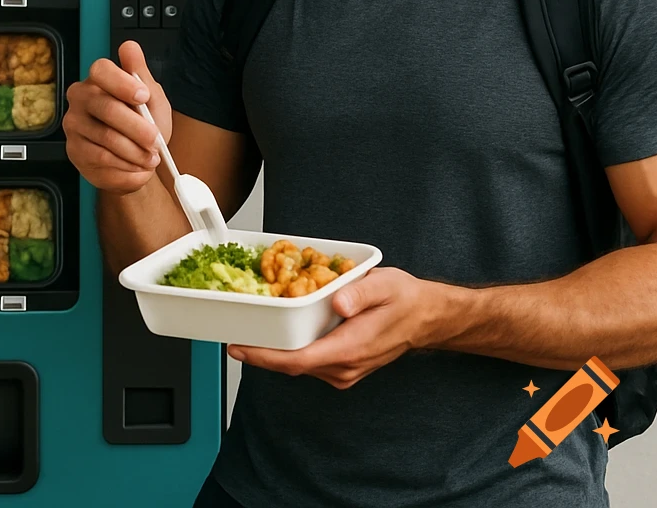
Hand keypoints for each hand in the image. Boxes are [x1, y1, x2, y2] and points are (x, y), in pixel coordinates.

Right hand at [63, 40, 172, 193]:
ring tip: (150, 157)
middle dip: (137, 127)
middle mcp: (80, 98)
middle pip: (106, 108)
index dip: (122, 83)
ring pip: (106, 138)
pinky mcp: (74, 151)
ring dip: (134, 151)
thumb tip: (129, 48)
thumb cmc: (143, 124)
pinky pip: (101, 159)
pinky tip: (136, 167)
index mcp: (99, 79)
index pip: (101, 70)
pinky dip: (125, 166)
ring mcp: (74, 125)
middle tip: (155, 140)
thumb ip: (141, 74)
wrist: (137, 158)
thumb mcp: (152, 98)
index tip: (143, 97)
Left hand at [228, 267, 443, 388]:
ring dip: (273, 351)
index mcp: (350, 349)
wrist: (425, 318)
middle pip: (291, 364)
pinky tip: (276, 333)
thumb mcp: (384, 286)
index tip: (239, 348)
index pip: (298, 360)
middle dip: (260, 352)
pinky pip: (308, 360)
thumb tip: (337, 302)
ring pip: (298, 364)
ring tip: (247, 332)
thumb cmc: (404, 300)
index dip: (264, 357)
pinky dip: (289, 348)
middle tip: (231, 335)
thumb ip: (360, 293)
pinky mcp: (341, 366)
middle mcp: (343, 367)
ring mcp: (342, 370)